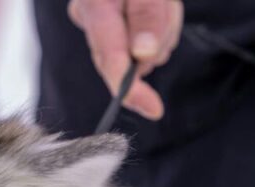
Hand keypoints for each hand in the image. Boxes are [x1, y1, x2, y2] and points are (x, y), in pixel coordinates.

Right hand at [68, 0, 182, 119]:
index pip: (110, 59)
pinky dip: (161, 29)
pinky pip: (148, 44)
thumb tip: (142, 56)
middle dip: (156, 41)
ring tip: (161, 1)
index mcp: (93, 9)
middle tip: (164, 4)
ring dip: (163, 31)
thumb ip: (146, 14)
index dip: (130, 89)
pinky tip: (157, 7)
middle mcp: (90, 20)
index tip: (153, 108)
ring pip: (144, 53)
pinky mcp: (116, 29)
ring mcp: (101, 26)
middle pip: (128, 59)